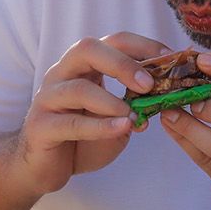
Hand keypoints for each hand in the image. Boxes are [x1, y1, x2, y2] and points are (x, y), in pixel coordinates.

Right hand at [12, 33, 169, 195]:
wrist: (44, 168)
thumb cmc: (82, 138)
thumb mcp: (116, 116)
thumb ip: (136, 102)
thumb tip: (167, 91)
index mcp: (83, 65)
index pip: (113, 41)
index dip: (143, 46)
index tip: (170, 59)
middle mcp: (62, 74)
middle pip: (88, 50)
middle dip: (122, 63)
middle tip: (149, 83)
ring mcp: (47, 98)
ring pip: (78, 88)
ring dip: (111, 101)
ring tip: (135, 117)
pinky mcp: (40, 126)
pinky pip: (71, 123)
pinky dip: (99, 126)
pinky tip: (121, 129)